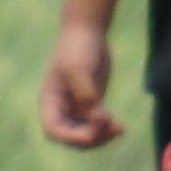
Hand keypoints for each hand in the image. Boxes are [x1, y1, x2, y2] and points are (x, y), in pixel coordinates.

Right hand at [38, 22, 120, 149]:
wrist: (87, 32)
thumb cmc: (77, 48)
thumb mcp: (79, 70)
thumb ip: (87, 96)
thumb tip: (98, 120)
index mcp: (50, 101)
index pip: (53, 130)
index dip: (70, 138)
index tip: (90, 135)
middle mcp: (61, 109)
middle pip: (71, 137)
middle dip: (91, 137)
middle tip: (110, 127)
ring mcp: (76, 108)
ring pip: (86, 134)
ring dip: (102, 136)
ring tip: (119, 128)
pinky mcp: (91, 104)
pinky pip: (97, 125)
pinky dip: (108, 128)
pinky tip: (121, 127)